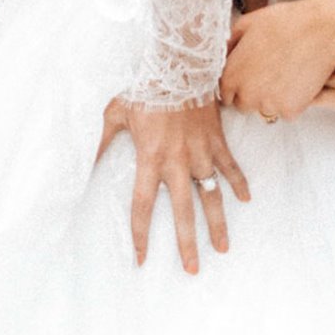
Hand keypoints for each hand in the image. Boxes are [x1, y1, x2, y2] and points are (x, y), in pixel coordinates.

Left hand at [95, 94, 248, 271]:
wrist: (179, 65)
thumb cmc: (144, 88)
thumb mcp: (114, 113)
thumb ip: (102, 142)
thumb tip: (88, 164)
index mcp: (150, 158)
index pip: (142, 206)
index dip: (141, 235)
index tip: (141, 259)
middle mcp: (177, 162)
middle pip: (183, 212)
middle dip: (186, 244)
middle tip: (192, 269)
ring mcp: (201, 153)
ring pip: (212, 196)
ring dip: (218, 224)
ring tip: (223, 248)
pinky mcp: (217, 141)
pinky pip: (231, 167)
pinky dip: (239, 183)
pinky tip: (246, 200)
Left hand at [220, 0, 334, 121]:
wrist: (320, 30)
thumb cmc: (285, 23)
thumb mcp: (247, 24)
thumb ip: (230, 45)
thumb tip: (224, 55)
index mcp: (231, 76)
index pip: (225, 93)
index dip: (237, 85)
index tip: (249, 77)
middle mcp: (246, 94)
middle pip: (243, 105)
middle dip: (252, 93)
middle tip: (269, 75)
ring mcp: (268, 104)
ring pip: (265, 109)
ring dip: (271, 98)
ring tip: (286, 75)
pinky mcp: (289, 110)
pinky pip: (286, 112)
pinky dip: (292, 102)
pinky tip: (298, 81)